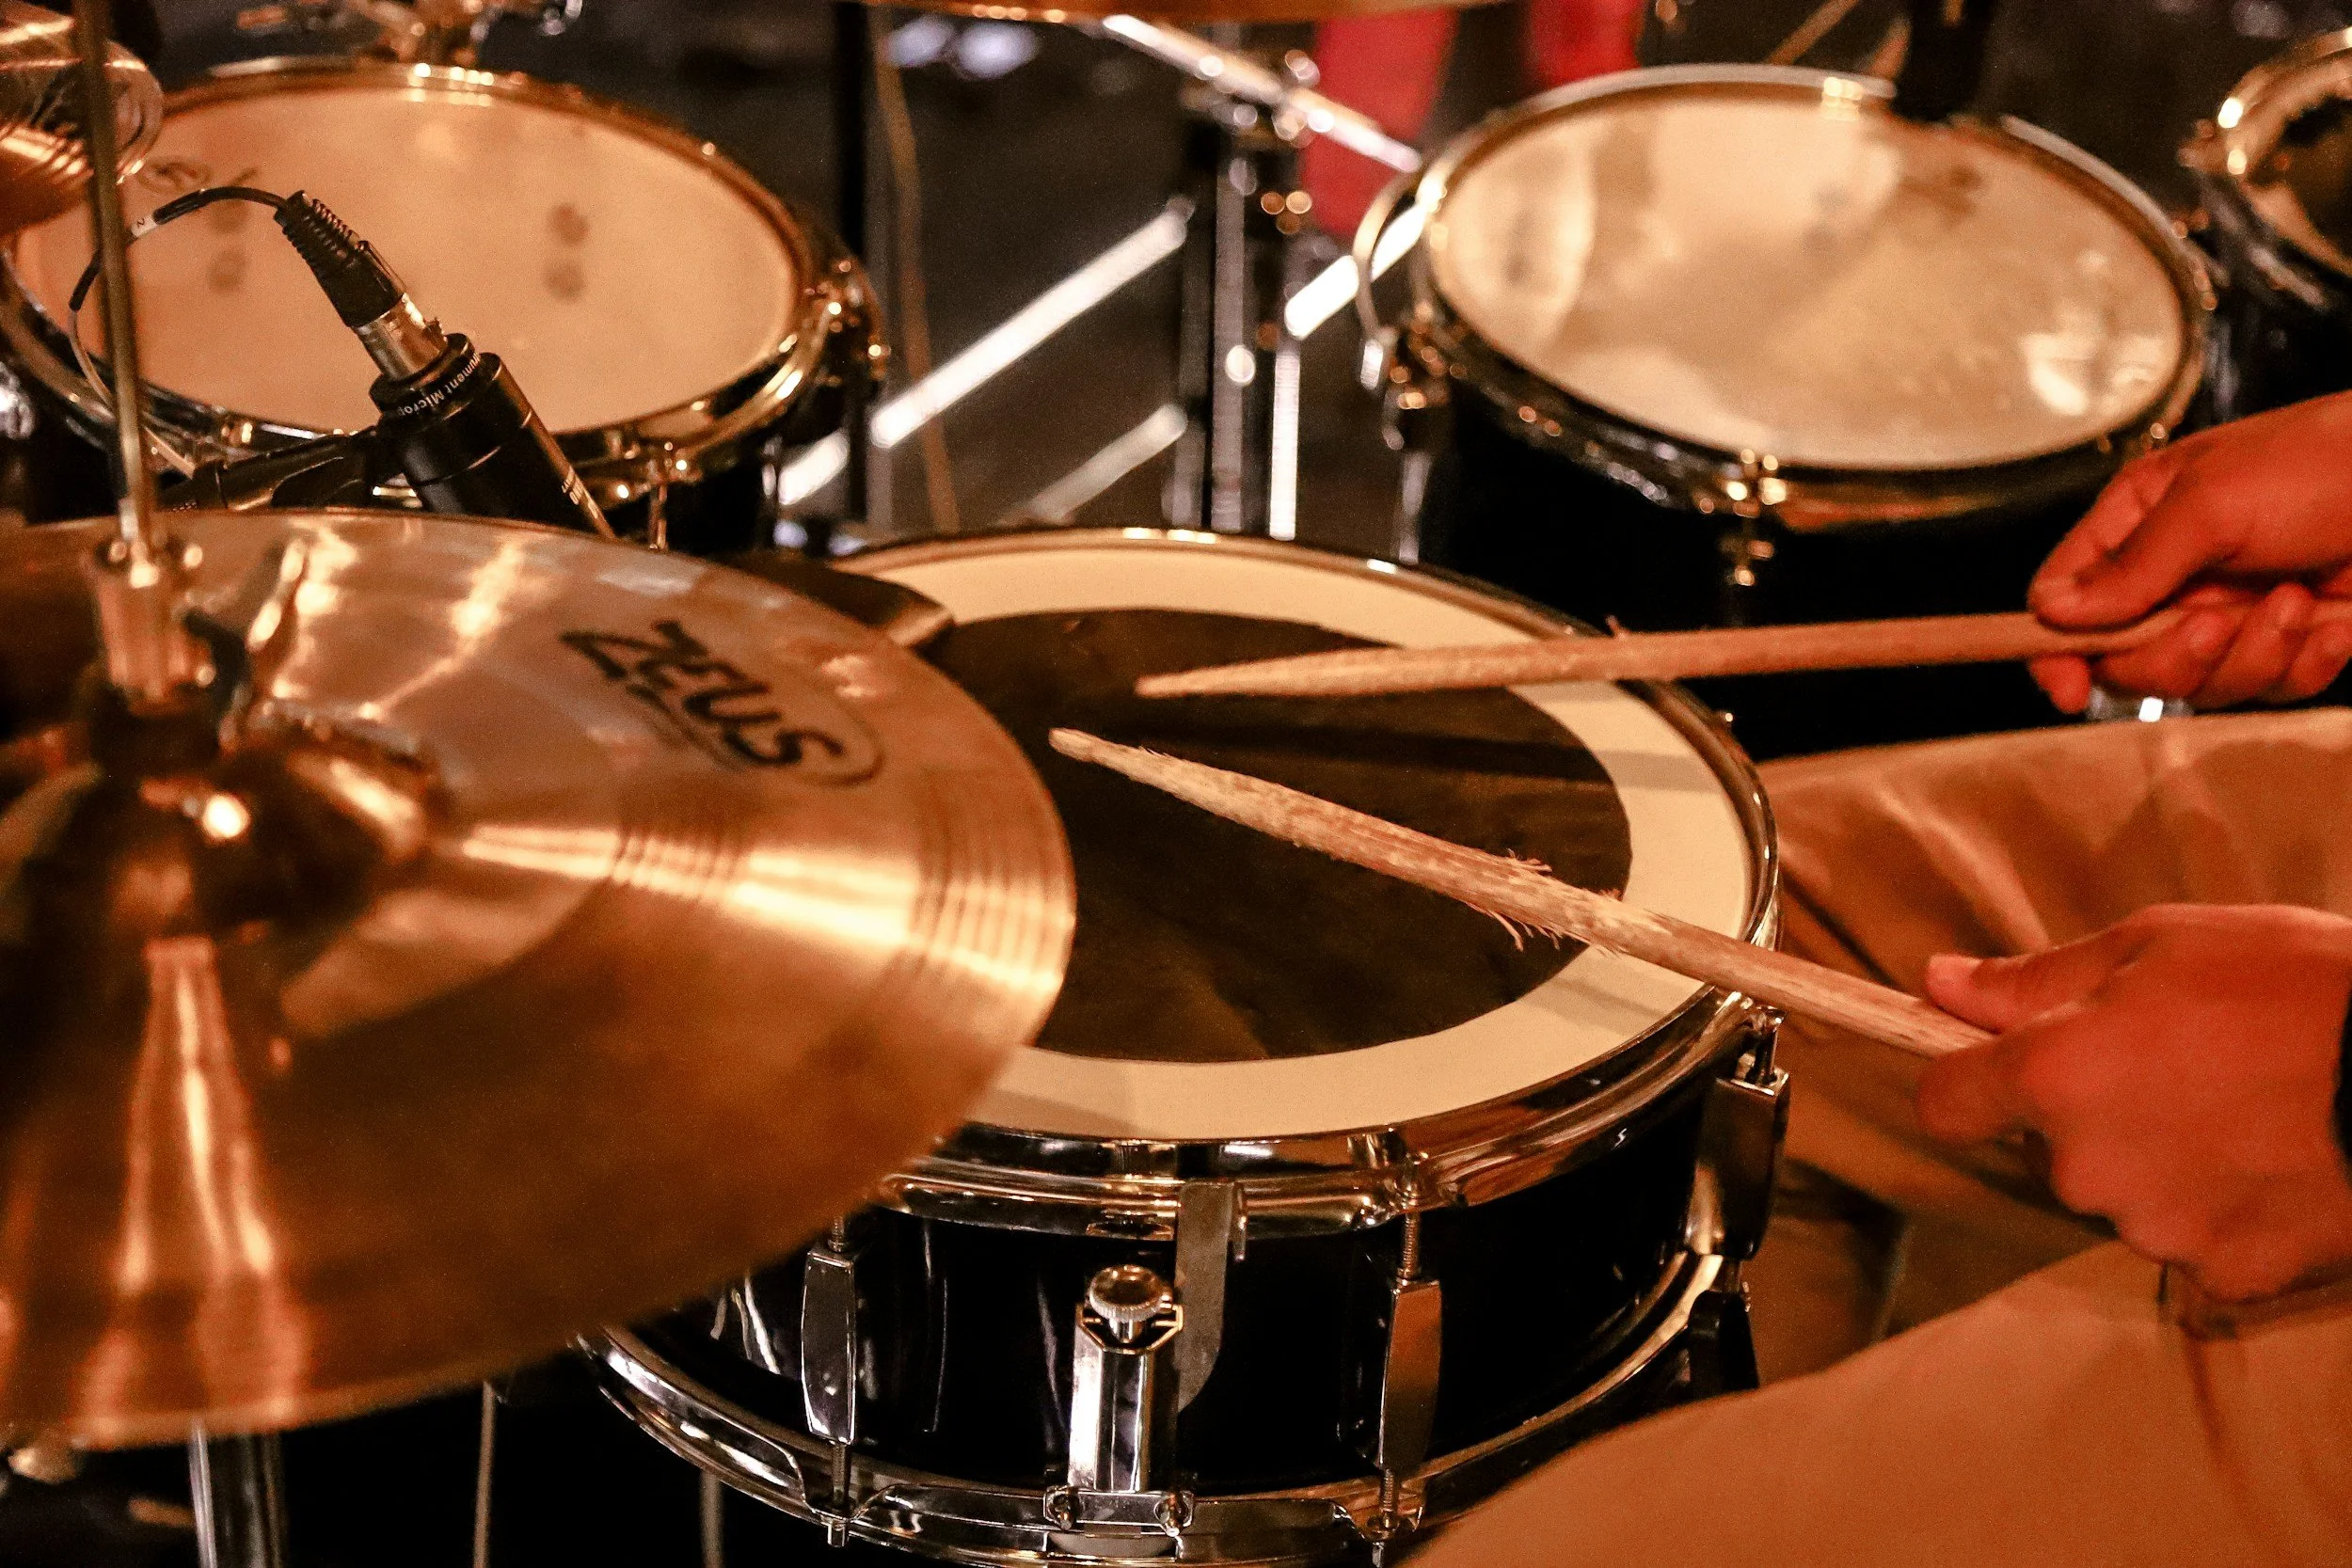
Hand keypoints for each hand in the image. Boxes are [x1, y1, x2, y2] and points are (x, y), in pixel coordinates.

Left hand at [1917, 905, 2351, 1300]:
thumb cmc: (2293, 985)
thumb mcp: (2156, 945)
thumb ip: (2034, 980)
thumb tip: (1941, 984)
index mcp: (2053, 1077)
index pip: (1946, 1104)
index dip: (1968, 1082)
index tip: (2001, 1066)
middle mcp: (2086, 1167)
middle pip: (2044, 1153)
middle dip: (2086, 1117)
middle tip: (2173, 1070)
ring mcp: (2156, 1229)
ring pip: (2120, 1199)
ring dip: (2154, 1165)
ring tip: (2237, 1113)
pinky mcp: (2225, 1274)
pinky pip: (2194, 1243)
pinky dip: (2221, 1211)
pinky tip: (2270, 1165)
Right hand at [2027, 393, 2351, 711]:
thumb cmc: (2324, 463)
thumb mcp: (2211, 503)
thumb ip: (2131, 565)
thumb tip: (2053, 611)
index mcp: (2139, 525)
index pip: (2064, 600)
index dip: (2055, 649)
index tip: (2068, 689)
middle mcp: (2176, 576)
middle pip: (2126, 660)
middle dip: (2173, 656)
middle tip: (2216, 625)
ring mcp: (2232, 613)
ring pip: (2201, 684)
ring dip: (2251, 655)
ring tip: (2294, 603)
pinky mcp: (2290, 642)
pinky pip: (2270, 688)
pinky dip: (2304, 662)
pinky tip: (2333, 622)